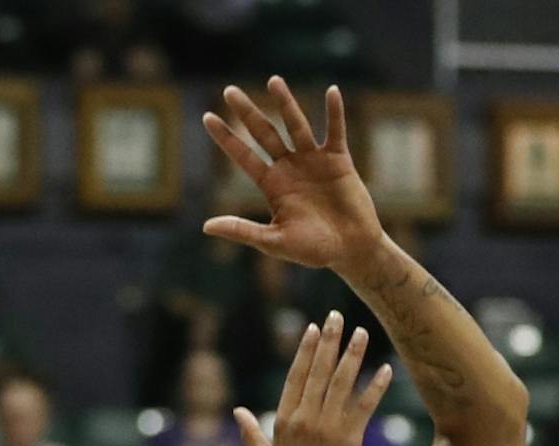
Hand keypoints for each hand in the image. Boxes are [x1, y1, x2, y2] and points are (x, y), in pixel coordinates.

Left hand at [202, 79, 383, 273]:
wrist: (352, 251)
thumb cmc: (314, 251)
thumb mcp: (274, 242)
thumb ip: (243, 231)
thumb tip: (206, 226)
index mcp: (272, 185)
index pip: (244, 156)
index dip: (226, 138)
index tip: (207, 117)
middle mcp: (290, 167)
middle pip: (264, 133)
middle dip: (248, 113)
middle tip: (229, 91)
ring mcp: (314, 161)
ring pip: (296, 125)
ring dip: (286, 103)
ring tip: (273, 80)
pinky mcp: (339, 160)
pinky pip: (336, 132)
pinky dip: (335, 113)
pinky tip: (332, 91)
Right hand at [244, 312, 391, 445]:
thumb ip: (251, 433)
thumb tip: (238, 411)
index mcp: (284, 420)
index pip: (296, 376)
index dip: (306, 351)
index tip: (314, 329)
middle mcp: (303, 419)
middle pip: (318, 371)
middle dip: (329, 342)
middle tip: (338, 317)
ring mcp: (326, 429)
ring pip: (341, 383)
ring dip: (352, 356)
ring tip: (362, 333)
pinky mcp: (348, 442)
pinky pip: (363, 408)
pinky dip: (375, 388)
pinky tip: (385, 370)